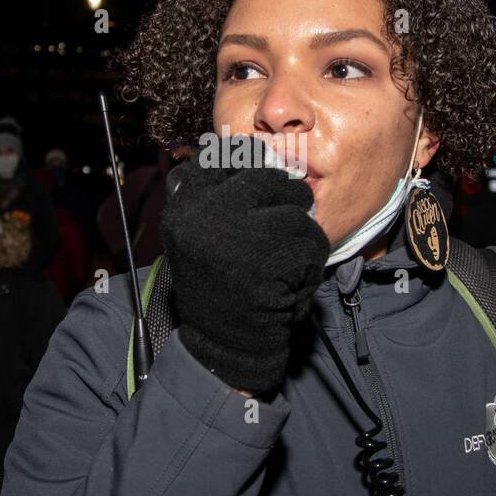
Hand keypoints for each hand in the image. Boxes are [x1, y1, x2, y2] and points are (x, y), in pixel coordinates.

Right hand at [160, 141, 328, 394]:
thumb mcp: (199, 234)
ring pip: (297, 212)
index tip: (261, 193)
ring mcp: (235, 237)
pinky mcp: (268, 263)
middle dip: (286, 204)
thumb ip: (219, 194)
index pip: (228, 155)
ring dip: (301, 240)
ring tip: (280, 268)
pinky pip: (311, 243)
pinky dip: (310, 267)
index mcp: (184, 204)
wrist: (221, 347)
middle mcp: (203, 214)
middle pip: (270, 178)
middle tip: (279, 236)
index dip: (254, 168)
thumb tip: (256, 147)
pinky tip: (287, 287)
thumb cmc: (218, 286)